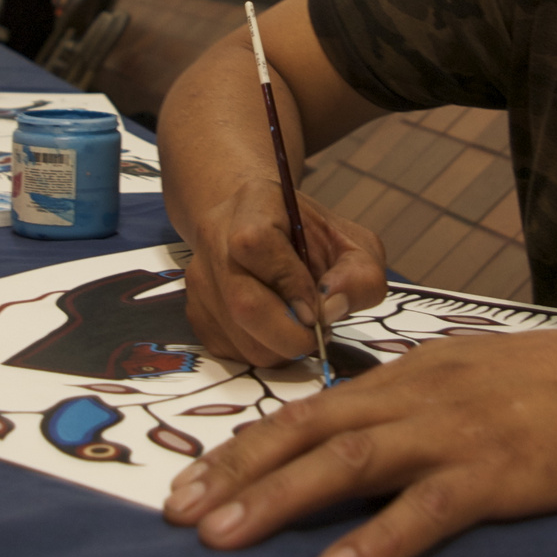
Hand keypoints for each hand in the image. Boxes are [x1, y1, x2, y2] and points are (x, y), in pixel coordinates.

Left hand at [163, 326, 556, 556]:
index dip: (244, 448)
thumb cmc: (545, 386)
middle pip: (307, 433)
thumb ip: (404, 405)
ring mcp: (450, 435)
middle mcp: (413, 399)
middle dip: (237, 473)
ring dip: (278, 501)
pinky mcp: (492, 475)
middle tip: (178, 513)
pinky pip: (424, 511)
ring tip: (224, 537)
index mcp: (403, 378)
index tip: (190, 481)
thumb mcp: (460, 377)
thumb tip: (348, 434)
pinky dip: (375, 542)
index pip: (305, 412)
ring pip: (347, 464)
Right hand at [182, 178, 387, 365]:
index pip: (255, 243)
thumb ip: (359, 276)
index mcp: (253, 203)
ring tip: (300, 329)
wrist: (264, 229)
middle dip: (289, 334)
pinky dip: (263, 352)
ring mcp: (199, 276)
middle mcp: (214, 236)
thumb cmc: (313, 238)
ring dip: (279, 348)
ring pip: (237, 335)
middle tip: (316, 334)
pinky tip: (278, 332)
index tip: (318, 308)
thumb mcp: (355, 245)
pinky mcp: (196, 311)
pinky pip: (230, 350)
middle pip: (241, 301)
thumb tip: (332, 309)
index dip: (290, 284)